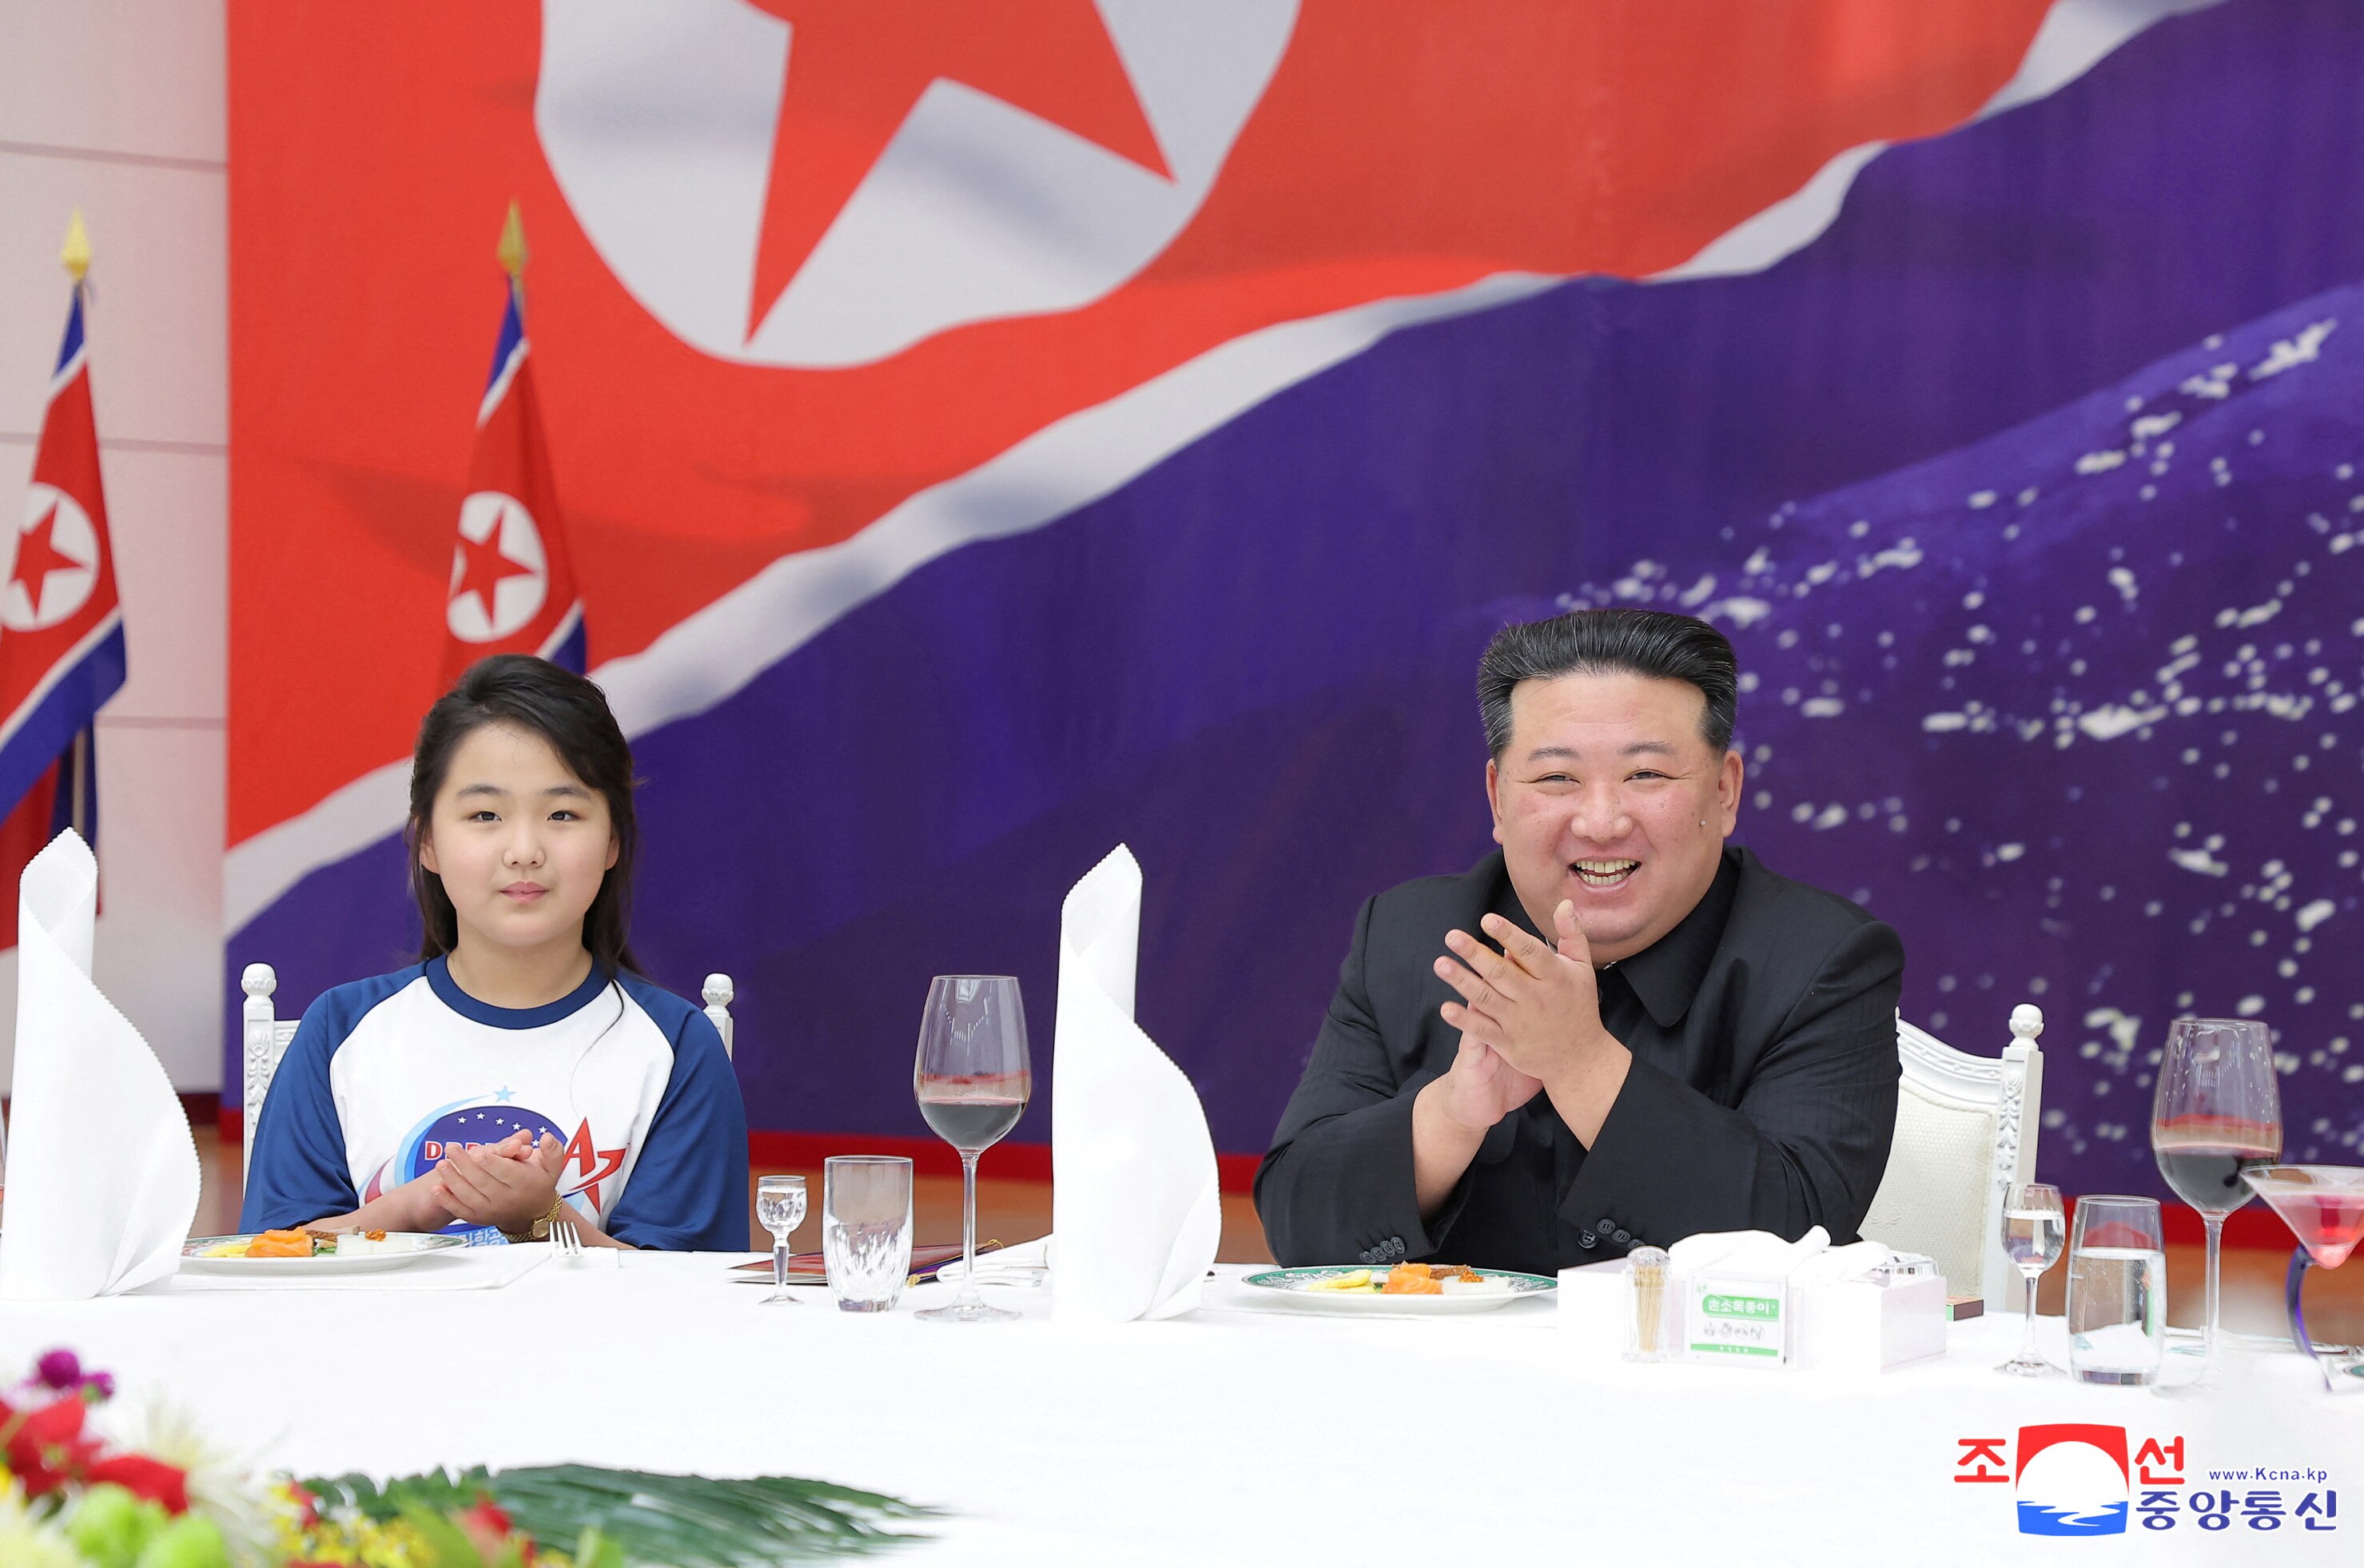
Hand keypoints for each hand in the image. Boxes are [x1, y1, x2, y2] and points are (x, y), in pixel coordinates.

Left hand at [431, 1130, 566, 1234]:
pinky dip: (447, 1200)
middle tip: (451, 1149)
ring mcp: (491, 1210)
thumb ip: (553, 1150)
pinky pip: (460, 1210)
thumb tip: (546, 1138)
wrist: (533, 1214)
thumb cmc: (538, 1184)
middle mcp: (506, 1199)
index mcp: (523, 1184)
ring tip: (442, 1164)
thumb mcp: (552, 1167)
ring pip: (469, 1196)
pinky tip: (437, 1188)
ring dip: (453, 1180)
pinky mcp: (479, 1218)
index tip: (479, 1152)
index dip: (492, 1162)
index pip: (506, 1172)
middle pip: (483, 1182)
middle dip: (465, 1164)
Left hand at [1434, 901, 1630, 1145]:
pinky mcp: (1508, 1043)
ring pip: (1487, 998)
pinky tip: (1446, 1008)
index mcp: (1555, 977)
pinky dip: (1465, 1020)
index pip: (1530, 952)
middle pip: (1502, 973)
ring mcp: (1520, 1022)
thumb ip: (1571, 934)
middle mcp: (1536, 998)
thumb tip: (1562, 902)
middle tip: (1452, 936)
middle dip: (1475, 954)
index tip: (1487, 920)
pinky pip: (1483, 1030)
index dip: (1508, 935)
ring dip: (1462, 981)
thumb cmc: (1579, 1004)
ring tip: (1440, 964)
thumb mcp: (1583, 967)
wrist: (1580, 1058)